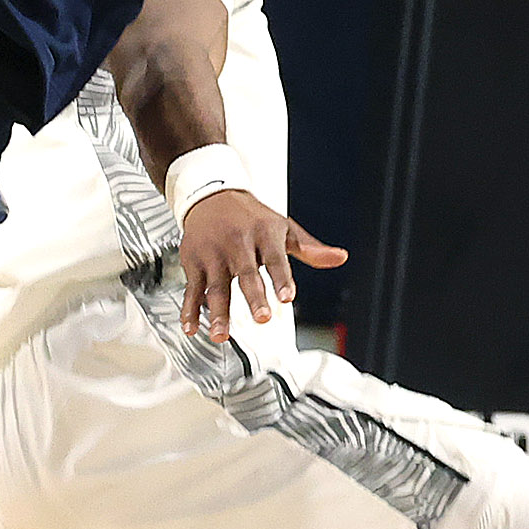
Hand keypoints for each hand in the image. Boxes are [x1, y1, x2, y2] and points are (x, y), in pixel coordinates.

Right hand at [177, 189, 345, 342]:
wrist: (211, 193)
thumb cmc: (251, 216)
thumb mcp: (283, 228)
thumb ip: (309, 248)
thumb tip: (339, 258)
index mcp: (263, 233)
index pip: (275, 257)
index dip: (281, 277)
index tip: (287, 297)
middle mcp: (237, 242)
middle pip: (246, 273)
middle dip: (254, 296)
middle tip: (262, 318)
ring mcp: (213, 253)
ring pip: (216, 285)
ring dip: (218, 312)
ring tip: (221, 335)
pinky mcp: (194, 262)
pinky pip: (192, 288)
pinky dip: (189, 309)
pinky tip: (190, 326)